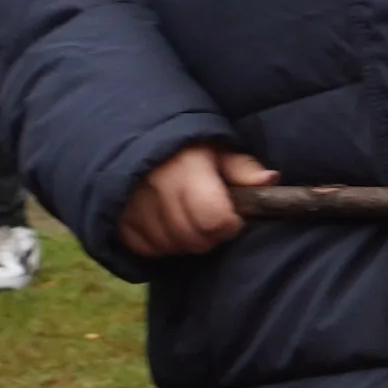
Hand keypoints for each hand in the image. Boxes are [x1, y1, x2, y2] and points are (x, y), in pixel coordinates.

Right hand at [116, 143, 275, 258]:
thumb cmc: (185, 148)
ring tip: (187, 219)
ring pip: (171, 247)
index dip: (228, 223)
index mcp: (186, 170)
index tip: (231, 215)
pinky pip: (146, 249)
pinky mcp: (117, 220)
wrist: (131, 138)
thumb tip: (271, 180)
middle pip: (194, 239)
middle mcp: (156, 189)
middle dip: (210, 235)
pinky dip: (160, 244)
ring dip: (184, 241)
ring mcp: (132, 206)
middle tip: (210, 219)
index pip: (214, 219)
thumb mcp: (217, 150)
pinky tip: (166, 225)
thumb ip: (243, 168)